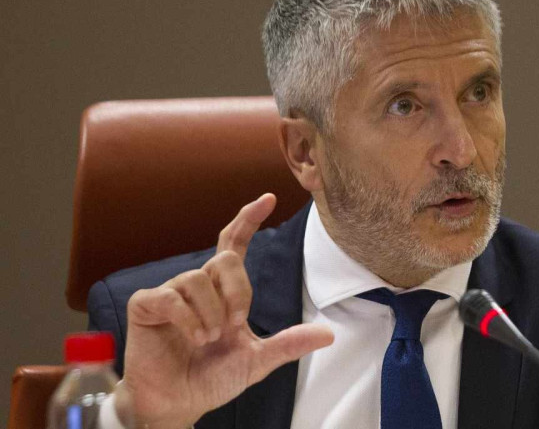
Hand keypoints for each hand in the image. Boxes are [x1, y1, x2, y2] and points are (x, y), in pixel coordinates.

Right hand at [117, 194, 333, 427]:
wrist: (178, 403)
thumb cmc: (212, 379)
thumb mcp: (257, 361)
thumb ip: (289, 344)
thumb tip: (329, 334)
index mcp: (222, 292)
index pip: (234, 244)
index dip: (248, 220)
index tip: (269, 198)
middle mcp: (197, 285)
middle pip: (226, 259)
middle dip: (239, 292)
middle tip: (234, 324)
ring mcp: (169, 293)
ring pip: (199, 278)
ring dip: (211, 313)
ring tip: (208, 338)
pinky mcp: (146, 305)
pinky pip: (172, 297)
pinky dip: (189, 320)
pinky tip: (194, 338)